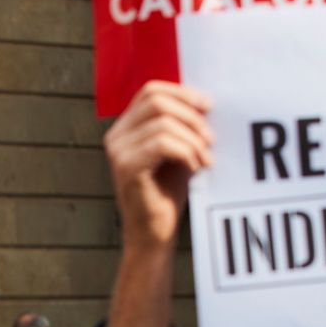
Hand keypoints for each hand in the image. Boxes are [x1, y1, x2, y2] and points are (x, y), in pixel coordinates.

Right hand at [103, 81, 213, 255]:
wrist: (154, 234)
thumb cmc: (167, 194)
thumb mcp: (176, 150)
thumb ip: (180, 125)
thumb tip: (204, 102)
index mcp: (125, 128)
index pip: (151, 91)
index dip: (182, 93)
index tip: (208, 106)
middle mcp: (116, 137)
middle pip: (157, 102)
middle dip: (191, 116)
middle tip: (210, 139)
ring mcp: (118, 152)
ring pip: (164, 123)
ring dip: (193, 140)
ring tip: (205, 159)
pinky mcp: (126, 168)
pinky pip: (162, 143)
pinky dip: (186, 152)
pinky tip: (195, 167)